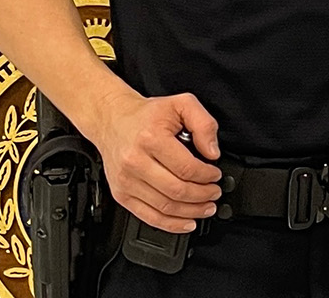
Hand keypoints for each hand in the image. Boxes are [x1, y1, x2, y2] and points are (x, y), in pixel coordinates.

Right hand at [83, 86, 223, 232]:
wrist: (112, 120)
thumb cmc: (146, 115)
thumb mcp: (180, 104)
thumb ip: (203, 124)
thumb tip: (212, 152)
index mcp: (151, 139)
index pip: (186, 168)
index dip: (207, 176)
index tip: (215, 175)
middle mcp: (135, 161)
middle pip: (177, 190)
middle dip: (203, 196)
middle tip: (214, 193)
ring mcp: (126, 181)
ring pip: (165, 207)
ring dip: (191, 212)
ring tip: (206, 207)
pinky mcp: (121, 194)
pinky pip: (149, 216)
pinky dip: (171, 224)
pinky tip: (187, 222)